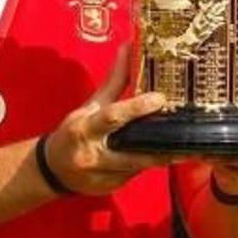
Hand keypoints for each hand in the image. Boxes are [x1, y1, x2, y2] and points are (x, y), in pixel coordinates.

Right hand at [43, 43, 175, 194]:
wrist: (54, 169)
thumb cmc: (74, 131)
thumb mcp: (90, 105)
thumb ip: (114, 81)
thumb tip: (128, 49)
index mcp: (85, 128)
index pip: (113, 116)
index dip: (137, 108)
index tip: (160, 99)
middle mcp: (92, 154)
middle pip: (132, 152)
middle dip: (158, 148)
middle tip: (184, 140)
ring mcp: (101, 175)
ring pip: (138, 167)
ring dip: (159, 158)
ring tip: (182, 150)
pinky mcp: (110, 188)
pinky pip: (134, 175)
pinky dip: (147, 165)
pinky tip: (161, 157)